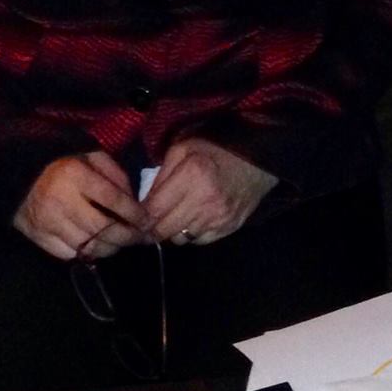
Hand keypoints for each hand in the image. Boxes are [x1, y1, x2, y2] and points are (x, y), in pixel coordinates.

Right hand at [13, 151, 144, 259]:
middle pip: (102, 229)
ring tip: (118, 242)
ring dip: (109, 247)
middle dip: (126, 237)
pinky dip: (86, 253)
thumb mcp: (89, 155)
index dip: (135, 214)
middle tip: (138, 238)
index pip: (113, 200)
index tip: (147, 221)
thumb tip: (134, 201)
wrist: (15, 170)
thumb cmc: (60, 161)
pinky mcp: (38, 237)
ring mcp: (48, 223)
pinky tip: (95, 245)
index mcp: (75, 175)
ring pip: (88, 246)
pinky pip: (70, 254)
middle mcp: (62, 201)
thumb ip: (114, 174)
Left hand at [143, 137, 276, 246]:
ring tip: (172, 217)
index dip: (139, 218)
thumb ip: (161, 174)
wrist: (257, 159)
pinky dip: (190, 234)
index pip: (155, 210)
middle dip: (151, 229)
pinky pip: (198, 241)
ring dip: (172, 231)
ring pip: (180, 239)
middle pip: (165, 230)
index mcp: (191, 176)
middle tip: (147, 222)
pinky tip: (192, 219)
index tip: (133, 218)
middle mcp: (205, 201)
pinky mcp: (229, 228)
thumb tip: (143, 202)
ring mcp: (218, 218)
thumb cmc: (216, 149)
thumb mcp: (183, 148)